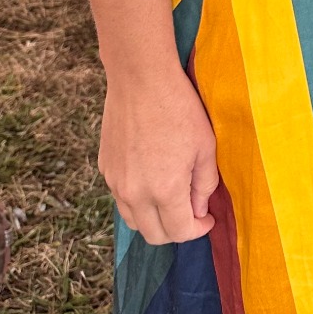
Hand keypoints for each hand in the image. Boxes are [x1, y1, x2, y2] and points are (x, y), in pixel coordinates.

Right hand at [98, 63, 217, 243]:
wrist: (140, 78)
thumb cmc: (179, 108)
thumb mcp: (205, 145)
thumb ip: (204, 184)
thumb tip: (199, 210)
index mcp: (164, 190)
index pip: (180, 232)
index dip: (198, 230)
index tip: (207, 218)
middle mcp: (135, 193)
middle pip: (154, 235)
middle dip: (176, 231)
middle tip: (191, 213)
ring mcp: (115, 182)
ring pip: (133, 220)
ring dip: (153, 219)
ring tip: (170, 199)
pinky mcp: (105, 168)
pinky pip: (120, 198)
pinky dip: (137, 200)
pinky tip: (151, 179)